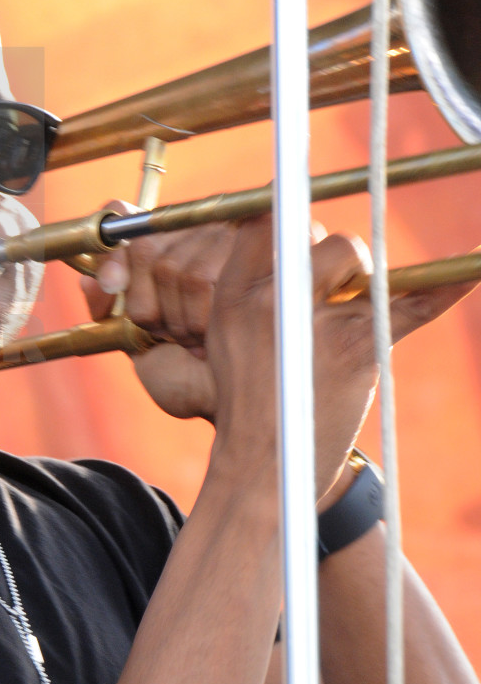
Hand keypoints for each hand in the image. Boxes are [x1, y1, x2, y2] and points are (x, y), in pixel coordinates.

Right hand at [81, 207, 475, 497]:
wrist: (264, 468)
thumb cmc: (252, 400)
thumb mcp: (227, 333)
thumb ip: (255, 282)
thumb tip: (290, 224)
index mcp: (232, 290)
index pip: (269, 216)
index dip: (293, 217)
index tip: (304, 222)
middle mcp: (270, 296)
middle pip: (320, 236)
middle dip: (337, 259)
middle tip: (333, 296)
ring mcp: (313, 319)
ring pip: (357, 257)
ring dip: (364, 277)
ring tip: (347, 317)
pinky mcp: (356, 346)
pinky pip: (410, 303)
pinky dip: (445, 287)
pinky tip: (469, 270)